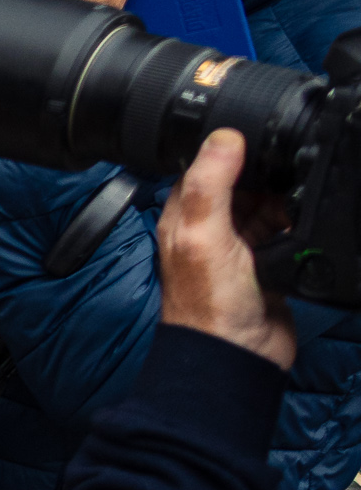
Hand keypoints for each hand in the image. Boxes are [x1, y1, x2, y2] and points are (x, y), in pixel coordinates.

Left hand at [159, 130, 300, 367]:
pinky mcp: (267, 261)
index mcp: (184, 215)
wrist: (239, 354)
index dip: (229, 148)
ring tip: (293, 205)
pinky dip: (297, 223)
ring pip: (267, 204)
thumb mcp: (204, 235)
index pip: (203, 165)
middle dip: (266, 175)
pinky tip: (303, 224)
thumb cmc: (209, 304)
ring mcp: (239, 245)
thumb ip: (212, 186)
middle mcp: (209, 227)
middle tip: (286, 174)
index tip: (258, 135)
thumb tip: (224, 136)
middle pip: (242, 182)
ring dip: (284, 199)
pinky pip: (285, 229)